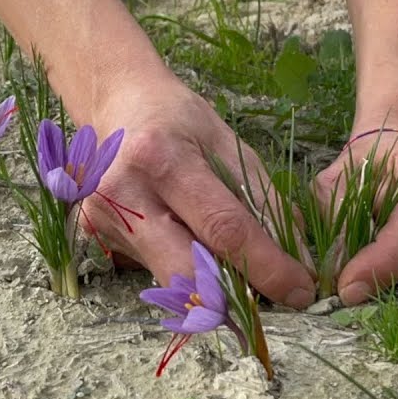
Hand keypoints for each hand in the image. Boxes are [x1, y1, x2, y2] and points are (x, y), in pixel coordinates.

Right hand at [79, 76, 316, 309]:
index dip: (267, 266)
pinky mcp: (98, 238)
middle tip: (270, 295)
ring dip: (213, 287)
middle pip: (187, 273)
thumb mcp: (227, 143)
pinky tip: (193, 244)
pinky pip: (155, 270)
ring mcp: (102, 220)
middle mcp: (121, 194)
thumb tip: (295, 257)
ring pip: (171, 280)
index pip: (222, 229)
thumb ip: (262, 199)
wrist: (116, 104)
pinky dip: (187, 270)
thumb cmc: (176, 119)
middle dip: (236, 294)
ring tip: (236, 267)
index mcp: (159, 158)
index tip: (299, 289)